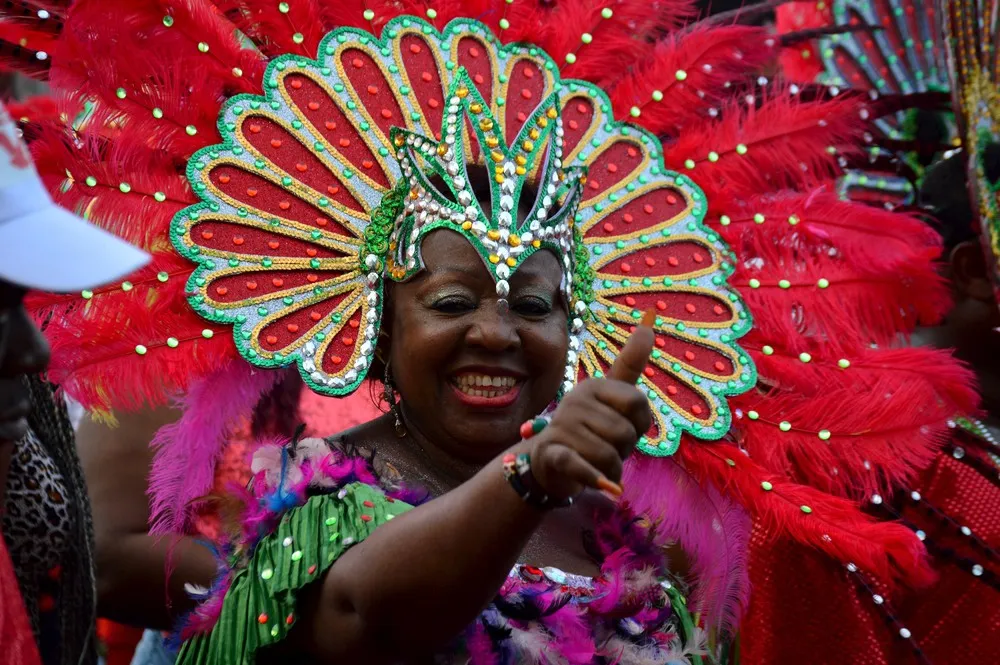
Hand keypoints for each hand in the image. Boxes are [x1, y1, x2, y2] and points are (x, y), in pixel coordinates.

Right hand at [528, 324, 653, 499]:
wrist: (548, 464)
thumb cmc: (589, 429)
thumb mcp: (610, 396)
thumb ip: (630, 362)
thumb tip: (652, 314)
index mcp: (595, 385)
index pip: (640, 405)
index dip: (639, 426)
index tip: (623, 426)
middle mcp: (576, 401)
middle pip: (626, 434)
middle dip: (623, 451)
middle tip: (605, 448)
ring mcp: (562, 427)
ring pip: (610, 456)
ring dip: (611, 470)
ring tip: (594, 463)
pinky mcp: (554, 454)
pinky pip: (582, 467)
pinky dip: (596, 480)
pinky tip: (611, 488)